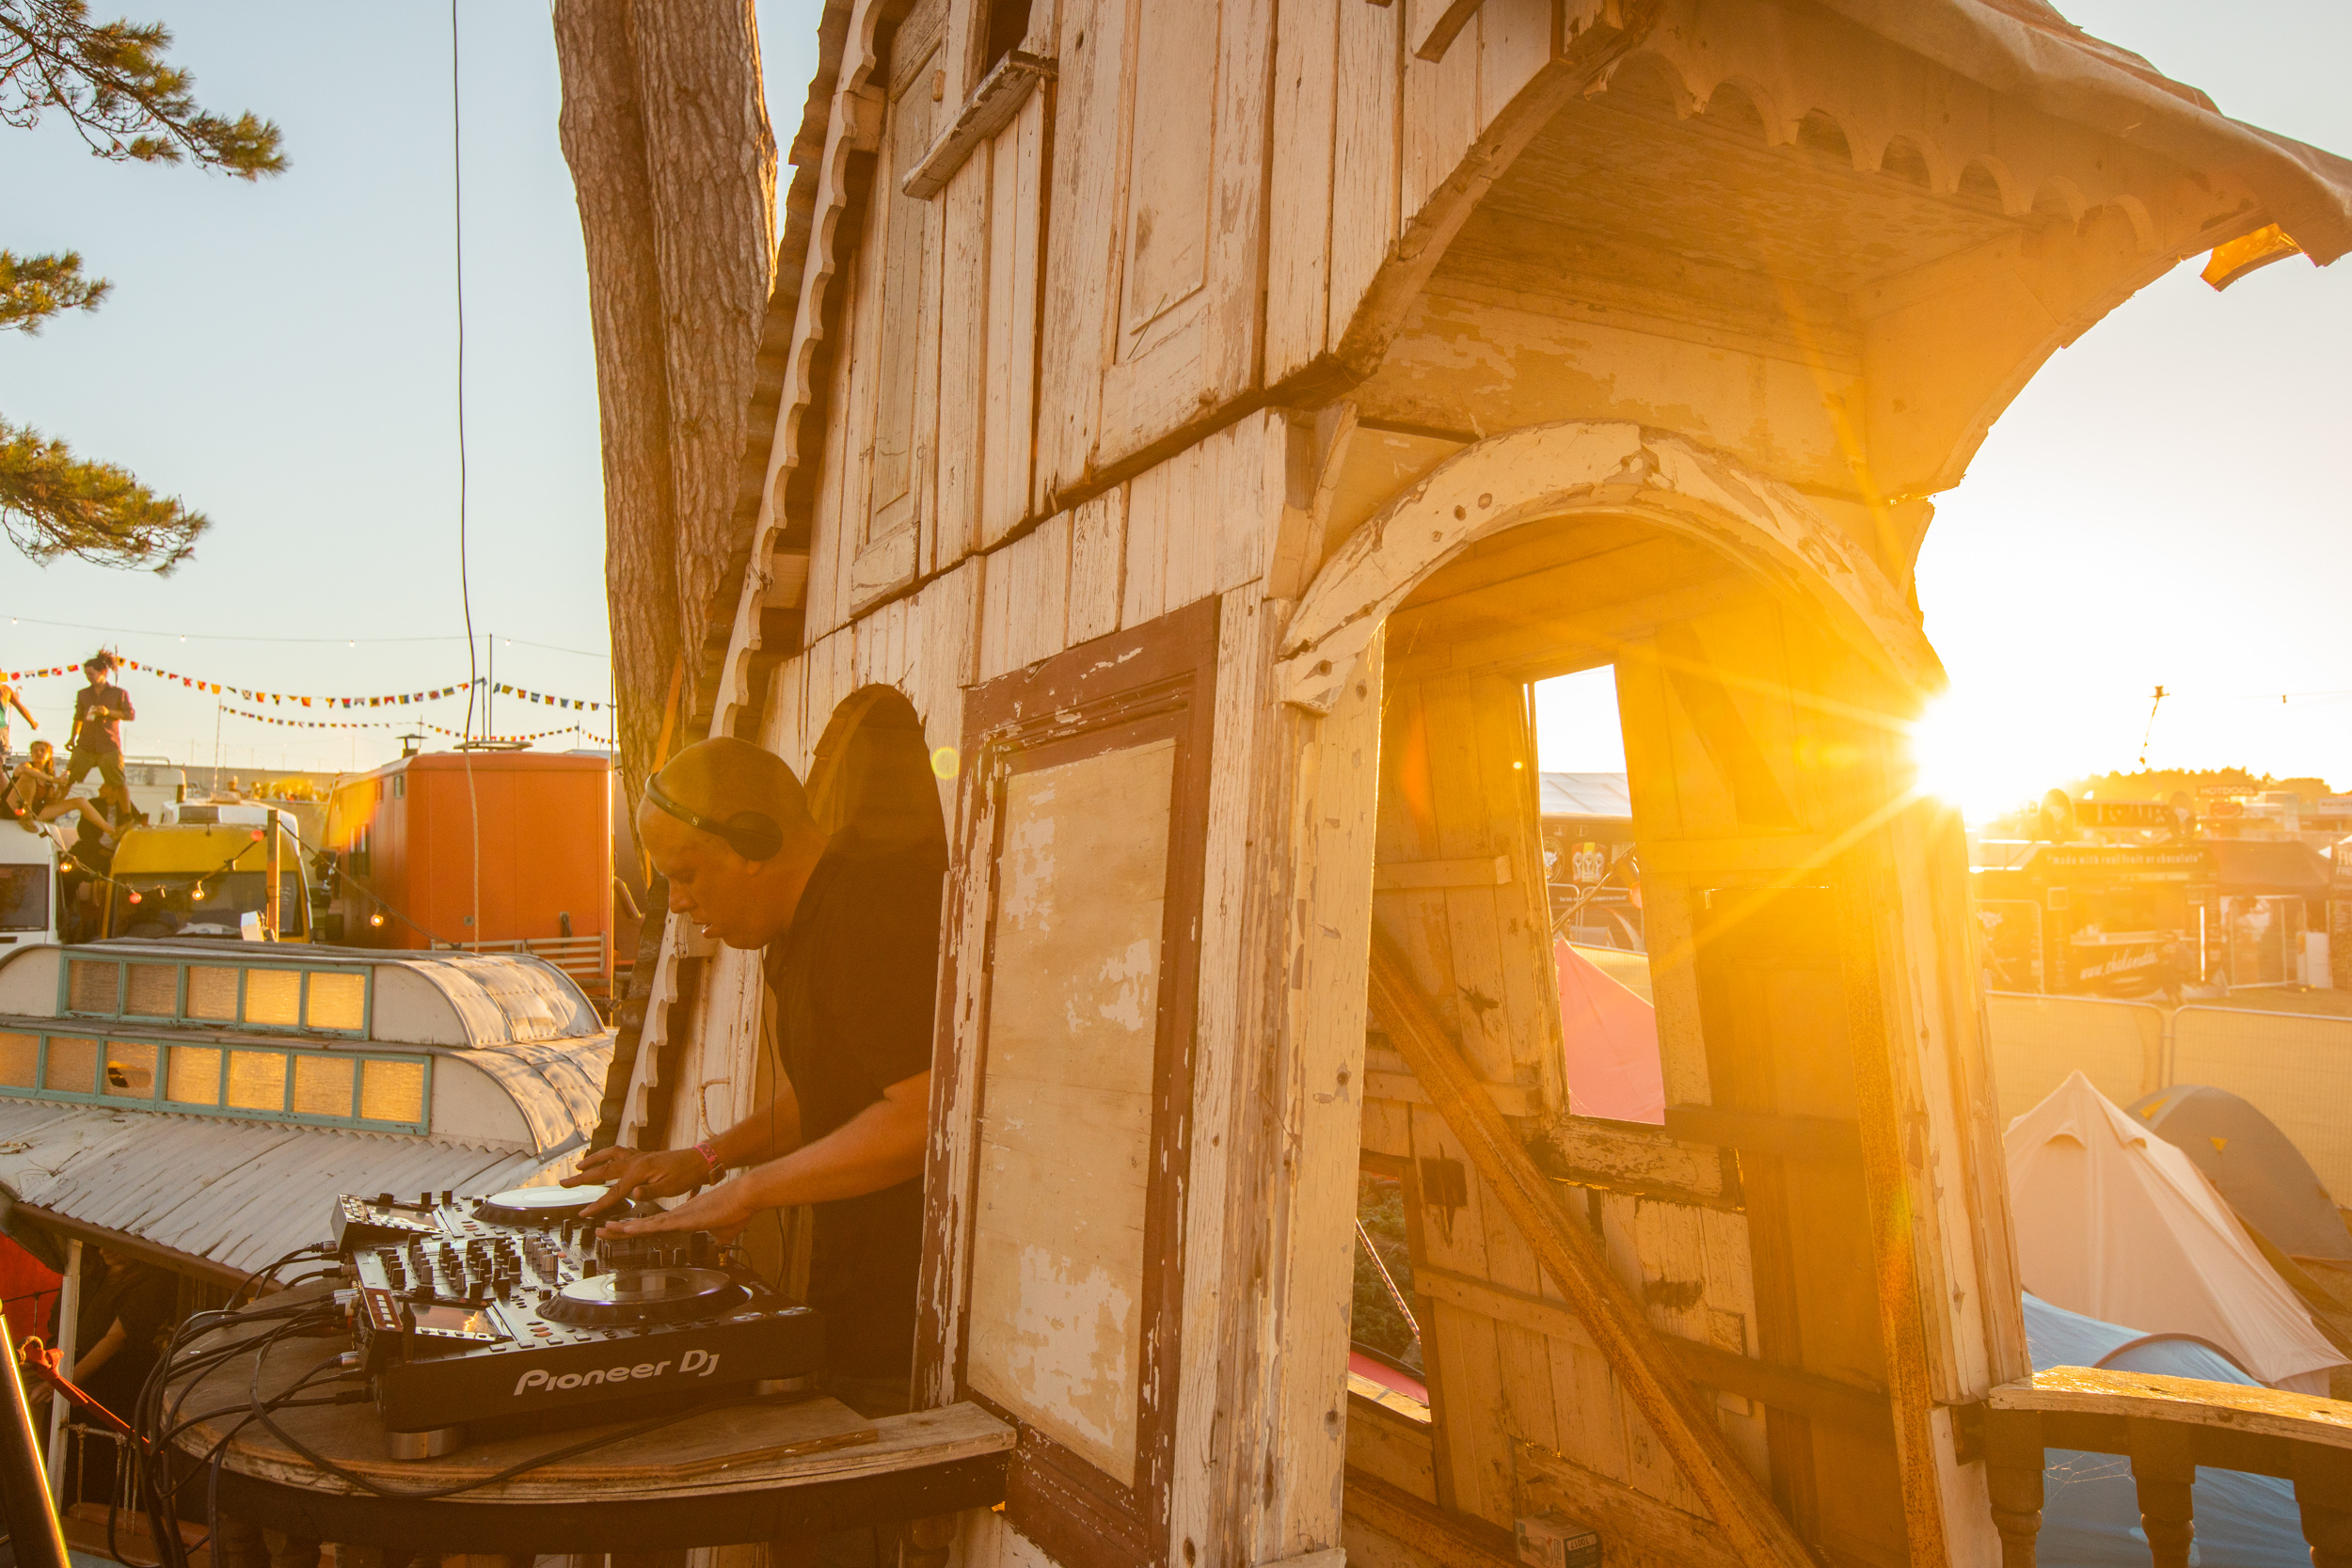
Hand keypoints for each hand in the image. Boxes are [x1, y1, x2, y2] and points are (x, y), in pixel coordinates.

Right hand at [564, 1145, 708, 1215]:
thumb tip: (633, 1194)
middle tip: (562, 1183)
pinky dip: (607, 1155)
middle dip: (581, 1178)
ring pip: (609, 1156)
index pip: (613, 1192)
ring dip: (592, 1160)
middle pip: (602, 1170)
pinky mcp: (644, 1156)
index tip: (583, 1213)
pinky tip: (605, 1159)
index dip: (597, 1205)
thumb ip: (650, 1191)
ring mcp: (639, 1156)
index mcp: (639, 1171)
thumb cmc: (687, 1175)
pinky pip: (619, 1153)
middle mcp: (635, 1161)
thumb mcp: (671, 1187)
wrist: (701, 1159)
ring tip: (579, 1165)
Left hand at [596, 1180, 755, 1242]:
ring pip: (645, 1225)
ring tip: (604, 1230)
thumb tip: (719, 1245)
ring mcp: (679, 1217)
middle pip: (643, 1225)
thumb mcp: (724, 1232)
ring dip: (624, 1229)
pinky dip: (643, 1228)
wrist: (745, 1195)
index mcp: (684, 1219)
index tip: (621, 1231)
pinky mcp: (685, 1219)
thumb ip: (718, 1238)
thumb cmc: (737, 1209)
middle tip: (601, 1230)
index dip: (636, 1229)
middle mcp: (677, 1216)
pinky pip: (659, 1225)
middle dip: (621, 1229)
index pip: (654, 1226)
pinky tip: (629, 1230)